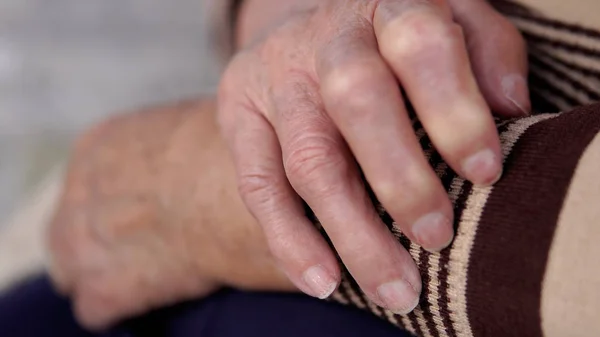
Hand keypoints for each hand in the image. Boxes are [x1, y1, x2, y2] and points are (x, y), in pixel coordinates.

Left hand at [47, 101, 294, 329]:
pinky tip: (152, 295)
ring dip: (103, 276)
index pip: (87, 183)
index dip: (115, 202)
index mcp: (98, 148)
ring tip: (146, 275)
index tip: (145, 211)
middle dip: (101, 241)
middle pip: (69, 229)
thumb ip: (164, 143)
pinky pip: (95, 310)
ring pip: (70, 272)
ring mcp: (82, 244)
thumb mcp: (183, 125)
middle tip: (143, 247)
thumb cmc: (225, 154)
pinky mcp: (104, 288)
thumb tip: (181, 152)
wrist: (230, 195)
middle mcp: (78, 194)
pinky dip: (121, 307)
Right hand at [218, 0, 527, 312]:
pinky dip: (290, 239)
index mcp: (385, 5)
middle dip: (400, 178)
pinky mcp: (238, 113)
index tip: (484, 172)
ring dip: (352, 231)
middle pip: (356, 101)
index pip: (419, 45)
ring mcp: (274, 76)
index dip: (454, 109)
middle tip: (436, 237)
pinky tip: (323, 280)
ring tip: (394, 288)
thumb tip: (510, 107)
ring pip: (308, 159)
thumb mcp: (450, 20)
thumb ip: (485, 50)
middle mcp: (324, 37)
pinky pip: (258, 185)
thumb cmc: (392, 39)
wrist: (307, 30)